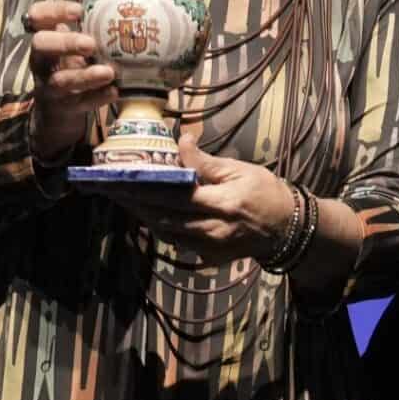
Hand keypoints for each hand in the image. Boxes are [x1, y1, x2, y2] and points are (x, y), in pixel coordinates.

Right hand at [25, 0, 119, 159]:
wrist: (57, 112)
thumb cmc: (71, 68)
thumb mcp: (73, 47)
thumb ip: (90, 30)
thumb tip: (127, 8)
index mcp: (46, 39)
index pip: (37, 16)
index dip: (53, 11)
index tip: (79, 11)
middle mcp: (42, 60)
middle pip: (40, 45)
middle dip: (66, 42)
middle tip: (91, 44)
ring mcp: (50, 85)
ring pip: (60, 80)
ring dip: (85, 76)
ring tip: (108, 72)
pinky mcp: (63, 108)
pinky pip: (79, 103)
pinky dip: (97, 97)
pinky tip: (114, 92)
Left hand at [102, 131, 293, 265]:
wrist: (287, 229)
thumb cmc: (265, 193)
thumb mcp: (239, 170)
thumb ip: (205, 162)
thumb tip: (181, 141)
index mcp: (221, 204)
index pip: (174, 196)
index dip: (146, 188)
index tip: (122, 178)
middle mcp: (211, 230)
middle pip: (163, 217)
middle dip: (134, 203)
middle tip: (110, 189)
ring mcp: (209, 249)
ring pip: (165, 233)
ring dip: (143, 216)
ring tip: (122, 199)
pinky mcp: (208, 258)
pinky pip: (177, 242)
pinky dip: (160, 227)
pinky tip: (147, 213)